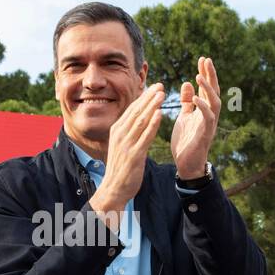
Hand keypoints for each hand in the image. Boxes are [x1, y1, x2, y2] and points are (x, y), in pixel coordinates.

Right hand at [90, 84, 164, 217]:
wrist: (113, 189)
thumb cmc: (120, 168)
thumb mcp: (122, 146)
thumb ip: (130, 132)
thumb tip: (138, 119)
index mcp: (117, 130)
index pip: (132, 110)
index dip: (143, 97)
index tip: (154, 86)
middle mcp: (120, 134)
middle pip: (136, 111)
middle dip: (149, 97)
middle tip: (160, 85)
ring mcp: (126, 144)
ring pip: (141, 120)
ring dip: (152, 106)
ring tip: (161, 94)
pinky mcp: (134, 155)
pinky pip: (144, 136)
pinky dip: (152, 124)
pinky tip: (159, 114)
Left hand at [170, 57, 219, 178]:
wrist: (186, 164)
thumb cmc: (186, 141)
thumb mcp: (184, 117)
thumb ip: (187, 102)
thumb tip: (187, 83)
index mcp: (204, 110)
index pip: (207, 88)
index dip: (206, 74)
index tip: (202, 59)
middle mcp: (210, 115)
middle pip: (214, 91)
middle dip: (210, 75)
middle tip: (206, 59)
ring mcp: (209, 124)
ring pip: (214, 102)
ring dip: (207, 88)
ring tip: (198, 76)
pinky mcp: (206, 133)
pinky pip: (208, 117)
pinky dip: (202, 106)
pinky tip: (195, 96)